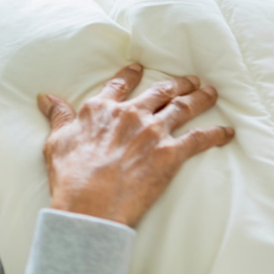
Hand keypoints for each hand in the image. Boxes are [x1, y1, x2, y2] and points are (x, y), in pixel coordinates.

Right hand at [37, 63, 234, 226]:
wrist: (89, 204)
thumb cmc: (70, 175)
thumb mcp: (56, 141)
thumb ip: (58, 116)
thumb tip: (45, 97)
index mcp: (101, 109)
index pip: (120, 84)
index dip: (131, 74)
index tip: (140, 68)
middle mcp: (129, 114)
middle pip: (158, 91)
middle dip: (176, 83)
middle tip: (188, 79)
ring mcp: (152, 132)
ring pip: (182, 107)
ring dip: (199, 98)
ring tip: (209, 92)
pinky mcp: (170, 154)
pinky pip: (200, 138)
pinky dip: (216, 134)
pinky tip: (227, 131)